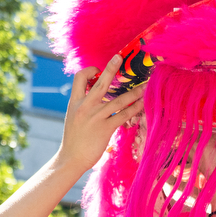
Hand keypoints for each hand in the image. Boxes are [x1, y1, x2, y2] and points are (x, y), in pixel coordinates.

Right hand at [57, 55, 144, 171]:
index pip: (79, 78)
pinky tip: (143, 104)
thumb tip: (96, 97)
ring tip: (145, 86)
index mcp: (75, 102)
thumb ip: (83, 105)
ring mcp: (95, 117)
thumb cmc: (73, 139)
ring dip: (134, 92)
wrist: (70, 159)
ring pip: (118, 100)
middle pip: (100, 82)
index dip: (90, 71)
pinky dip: (135, 108)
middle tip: (120, 57)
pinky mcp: (105, 128)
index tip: (98, 70)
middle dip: (111, 68)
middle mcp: (85, 106)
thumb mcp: (73, 117)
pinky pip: (123, 115)